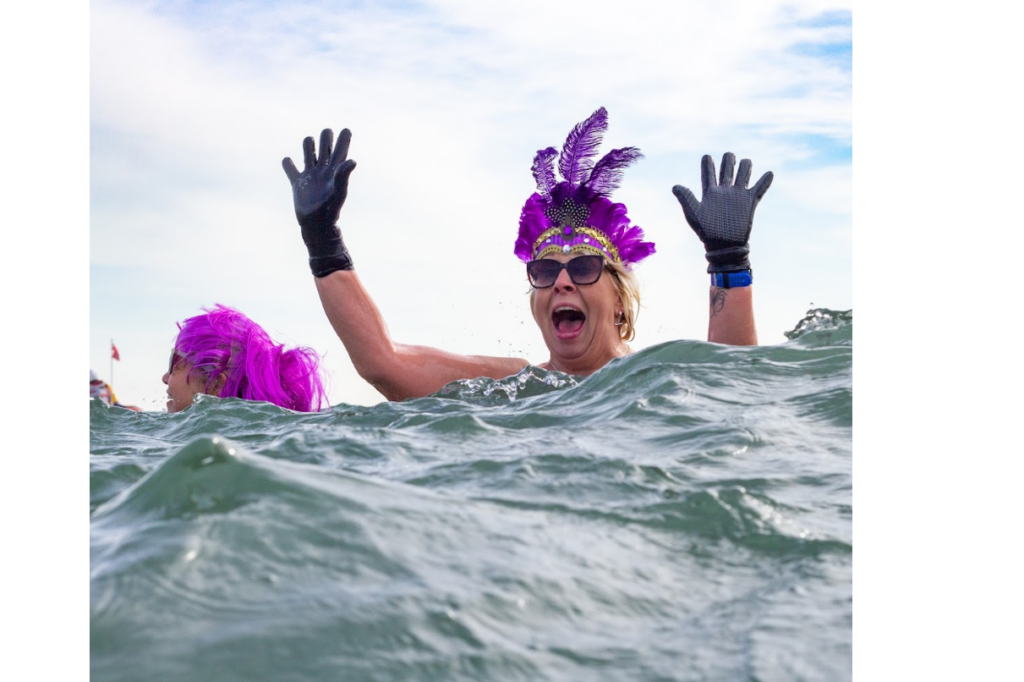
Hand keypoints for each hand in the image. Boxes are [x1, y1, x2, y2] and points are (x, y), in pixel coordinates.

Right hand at [282, 127, 357, 276]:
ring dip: (309, 145)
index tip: (346, 130)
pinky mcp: (297, 183)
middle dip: (325, 137)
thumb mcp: (338, 191)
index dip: (344, 138)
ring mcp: (310, 175)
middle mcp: (323, 170)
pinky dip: (287, 164)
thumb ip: (343, 175)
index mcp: (335, 170)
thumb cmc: (330, 210)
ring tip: (309, 145)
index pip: (341, 149)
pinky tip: (288, 163)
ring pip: (308, 151)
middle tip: (326, 134)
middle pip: (325, 145)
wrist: (316, 225)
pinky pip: (290, 168)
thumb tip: (352, 160)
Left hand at [672, 153, 772, 272]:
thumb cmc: (706, 232)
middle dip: (729, 160)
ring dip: (746, 166)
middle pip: (727, 168)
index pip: (708, 173)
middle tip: (729, 156)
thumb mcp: (694, 214)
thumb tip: (675, 186)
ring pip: (743, 174)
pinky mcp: (749, 203)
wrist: (724, 246)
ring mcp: (737, 196)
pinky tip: (769, 173)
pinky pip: (759, 189)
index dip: (707, 163)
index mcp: (710, 192)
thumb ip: (686, 198)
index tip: (706, 157)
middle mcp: (724, 191)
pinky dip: (765, 181)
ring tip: (745, 163)